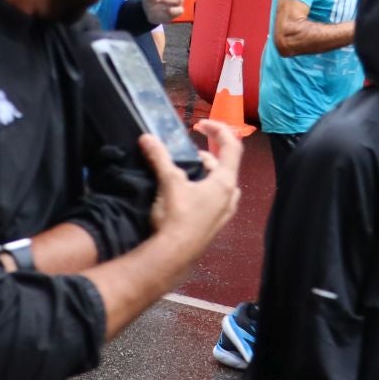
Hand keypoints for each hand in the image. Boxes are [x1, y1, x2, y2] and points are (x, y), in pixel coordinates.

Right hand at [146, 124, 242, 242]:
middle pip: (224, 166)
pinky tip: (186, 196)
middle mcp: (229, 197)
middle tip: (187, 154)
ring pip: (220, 185)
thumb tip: (147, 138)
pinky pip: (214, 200)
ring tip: (185, 174)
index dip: (218, 130)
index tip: (200, 124)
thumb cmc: (177, 216)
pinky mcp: (214, 225)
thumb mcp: (168, 182)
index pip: (231, 146)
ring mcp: (224, 213)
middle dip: (206, 155)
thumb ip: (159, 157)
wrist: (174, 255)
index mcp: (224, 182)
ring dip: (206, 174)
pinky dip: (203, 190)